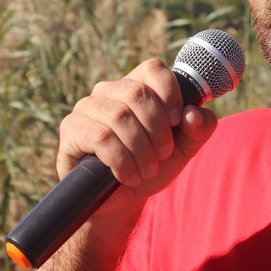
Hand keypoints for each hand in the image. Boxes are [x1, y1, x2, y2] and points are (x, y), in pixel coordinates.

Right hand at [57, 58, 218, 217]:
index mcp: (137, 86)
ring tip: (148, 171)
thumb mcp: (183, 150)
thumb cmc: (151, 167)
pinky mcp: (71, 129)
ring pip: (119, 115)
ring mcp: (87, 107)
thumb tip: (194, 113)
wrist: (120, 201)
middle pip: (137, 92)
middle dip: (157, 129)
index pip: (153, 69)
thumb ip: (199, 129)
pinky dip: (121, 160)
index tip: (177, 121)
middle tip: (163, 155)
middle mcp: (109, 90)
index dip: (170, 93)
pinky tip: (128, 176)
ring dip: (140, 149)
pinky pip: (100, 137)